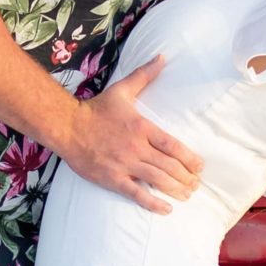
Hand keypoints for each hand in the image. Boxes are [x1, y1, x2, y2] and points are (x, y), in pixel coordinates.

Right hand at [62, 59, 201, 213]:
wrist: (66, 126)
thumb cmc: (96, 109)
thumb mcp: (122, 90)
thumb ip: (144, 75)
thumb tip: (162, 57)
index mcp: (142, 127)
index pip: (173, 146)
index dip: (190, 159)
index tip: (199, 167)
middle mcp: (136, 147)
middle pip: (169, 166)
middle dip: (186, 178)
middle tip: (196, 184)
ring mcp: (124, 164)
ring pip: (157, 180)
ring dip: (176, 190)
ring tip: (187, 195)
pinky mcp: (112, 178)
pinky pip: (136, 193)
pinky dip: (153, 203)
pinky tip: (166, 209)